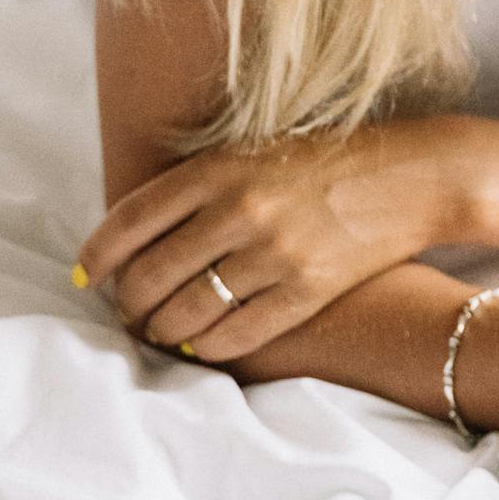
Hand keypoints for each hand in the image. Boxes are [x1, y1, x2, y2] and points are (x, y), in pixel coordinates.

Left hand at [75, 117, 484, 362]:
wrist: (411, 175)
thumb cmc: (325, 161)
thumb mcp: (253, 152)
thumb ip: (196, 186)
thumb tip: (134, 238)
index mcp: (218, 168)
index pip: (130, 221)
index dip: (98, 257)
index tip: (87, 277)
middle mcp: (239, 209)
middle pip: (149, 276)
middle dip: (128, 306)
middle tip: (128, 314)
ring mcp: (274, 252)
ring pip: (186, 314)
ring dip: (162, 333)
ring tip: (160, 334)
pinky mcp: (307, 289)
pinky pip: (235, 335)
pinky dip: (207, 348)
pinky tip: (202, 346)